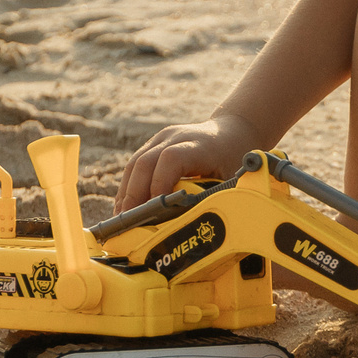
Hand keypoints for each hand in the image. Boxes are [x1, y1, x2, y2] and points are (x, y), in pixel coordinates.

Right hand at [117, 111, 263, 209]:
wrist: (232, 131)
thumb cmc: (235, 160)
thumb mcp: (234, 178)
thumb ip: (214, 196)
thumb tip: (192, 226)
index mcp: (200, 145)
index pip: (171, 158)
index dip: (159, 184)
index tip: (154, 212)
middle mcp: (176, 137)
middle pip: (145, 162)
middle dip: (133, 195)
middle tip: (128, 223)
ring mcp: (161, 139)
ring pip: (135, 164)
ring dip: (126, 193)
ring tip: (121, 220)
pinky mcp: (153, 145)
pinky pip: (135, 166)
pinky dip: (129, 188)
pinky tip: (125, 208)